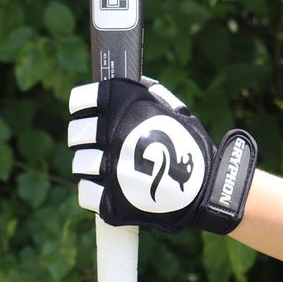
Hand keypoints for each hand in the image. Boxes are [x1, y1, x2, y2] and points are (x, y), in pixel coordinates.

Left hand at [67, 77, 257, 233]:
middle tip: (99, 143)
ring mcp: (109, 167)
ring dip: (89, 165)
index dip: (83, 106)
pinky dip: (94, 192)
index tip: (88, 113)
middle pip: (75, 133)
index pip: (80, 99)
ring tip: (107, 168)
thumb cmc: (192, 146)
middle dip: (84, 138)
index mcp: (123, 105)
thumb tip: (139, 81)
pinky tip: (108, 188)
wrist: (207, 189)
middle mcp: (111, 133)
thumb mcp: (175, 109)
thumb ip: (152, 93)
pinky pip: (85, 192)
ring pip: (79, 163)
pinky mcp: (110, 200)